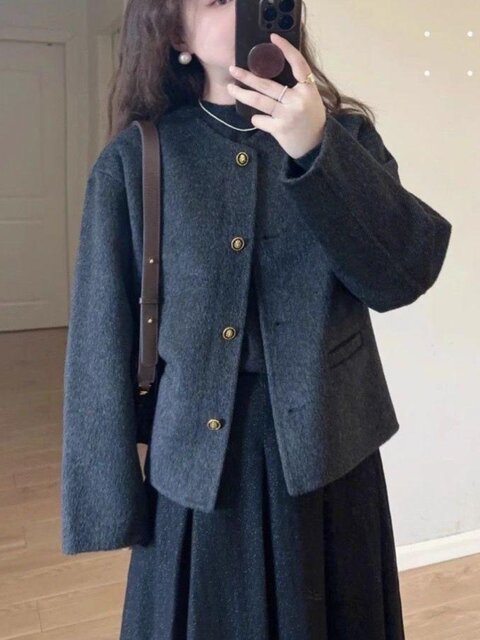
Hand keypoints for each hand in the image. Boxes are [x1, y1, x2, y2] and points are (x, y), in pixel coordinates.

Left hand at [227, 33, 326, 159]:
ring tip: (231, 88)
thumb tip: (271, 72)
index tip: (273, 37)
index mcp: (308, 88)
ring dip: (242, 94)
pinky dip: (256, 118)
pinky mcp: (280, 129)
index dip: (286, 49)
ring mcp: (288, 115)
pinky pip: (260, 120)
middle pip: (267, 84)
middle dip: (247, 76)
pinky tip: (257, 118)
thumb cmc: (310, 119)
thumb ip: (297, 86)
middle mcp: (298, 100)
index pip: (298, 63)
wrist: (315, 146)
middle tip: (232, 69)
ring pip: (259, 101)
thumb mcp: (310, 98)